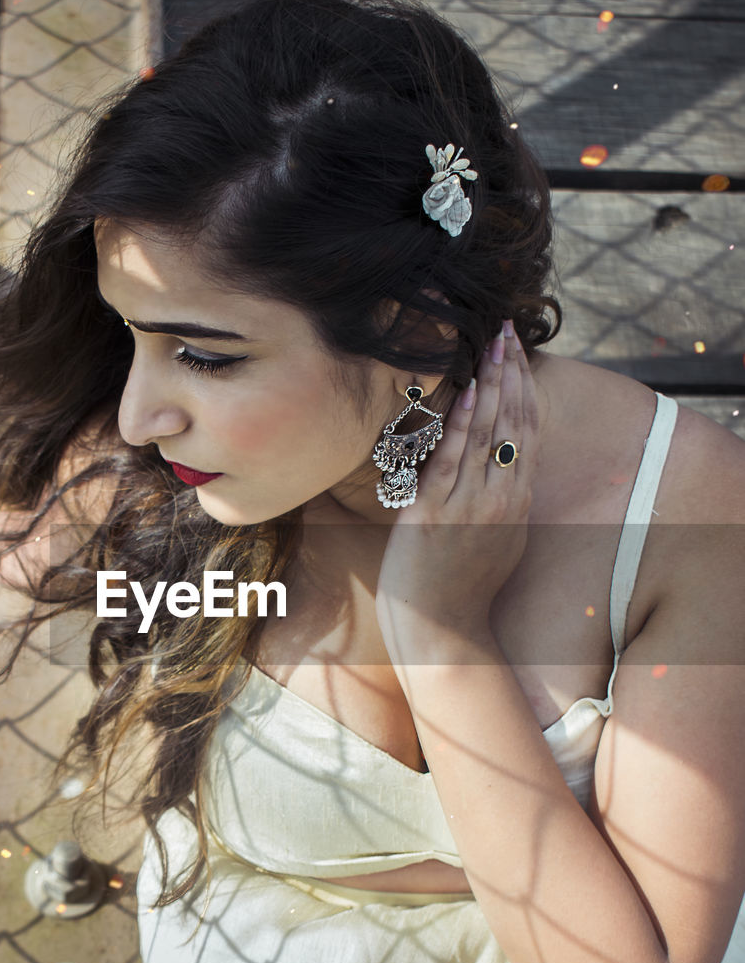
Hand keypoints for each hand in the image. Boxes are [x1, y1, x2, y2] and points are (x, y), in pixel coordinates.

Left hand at [375, 319, 541, 657]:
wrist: (442, 632)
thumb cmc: (458, 589)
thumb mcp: (493, 541)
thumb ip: (496, 503)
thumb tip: (492, 472)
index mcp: (516, 502)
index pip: (525, 431)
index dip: (524, 387)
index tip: (518, 352)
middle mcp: (501, 499)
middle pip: (514, 423)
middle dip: (511, 373)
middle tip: (507, 330)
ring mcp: (471, 507)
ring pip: (489, 435)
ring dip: (491, 385)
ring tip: (492, 344)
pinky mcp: (437, 516)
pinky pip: (454, 462)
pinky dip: (463, 426)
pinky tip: (467, 393)